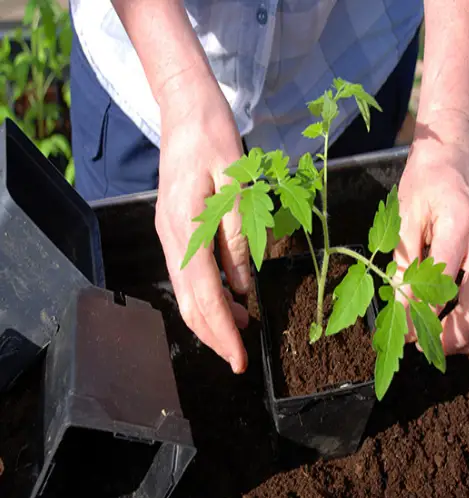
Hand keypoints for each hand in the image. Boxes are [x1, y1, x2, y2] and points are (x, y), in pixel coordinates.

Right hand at [155, 83, 249, 372]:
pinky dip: (208, 294)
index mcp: (185, 227)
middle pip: (189, 301)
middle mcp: (170, 237)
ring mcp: (169, 234)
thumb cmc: (214, 139)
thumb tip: (243, 288)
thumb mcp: (238, 186)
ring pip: (187, 292)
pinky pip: (188, 274)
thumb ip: (239, 239)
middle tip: (238, 358)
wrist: (186, 111)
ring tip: (242, 328)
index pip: (204, 294)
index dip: (223, 331)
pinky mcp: (174, 229)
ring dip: (212, 316)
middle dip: (214, 334)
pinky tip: (230, 297)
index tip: (239, 360)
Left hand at [395, 112, 468, 353]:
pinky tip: (466, 329)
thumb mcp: (405, 213)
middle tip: (424, 347)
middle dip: (453, 335)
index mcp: (461, 224)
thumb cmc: (425, 178)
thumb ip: (405, 256)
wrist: (455, 149)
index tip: (401, 332)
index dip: (419, 313)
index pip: (440, 283)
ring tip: (445, 347)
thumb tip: (399, 299)